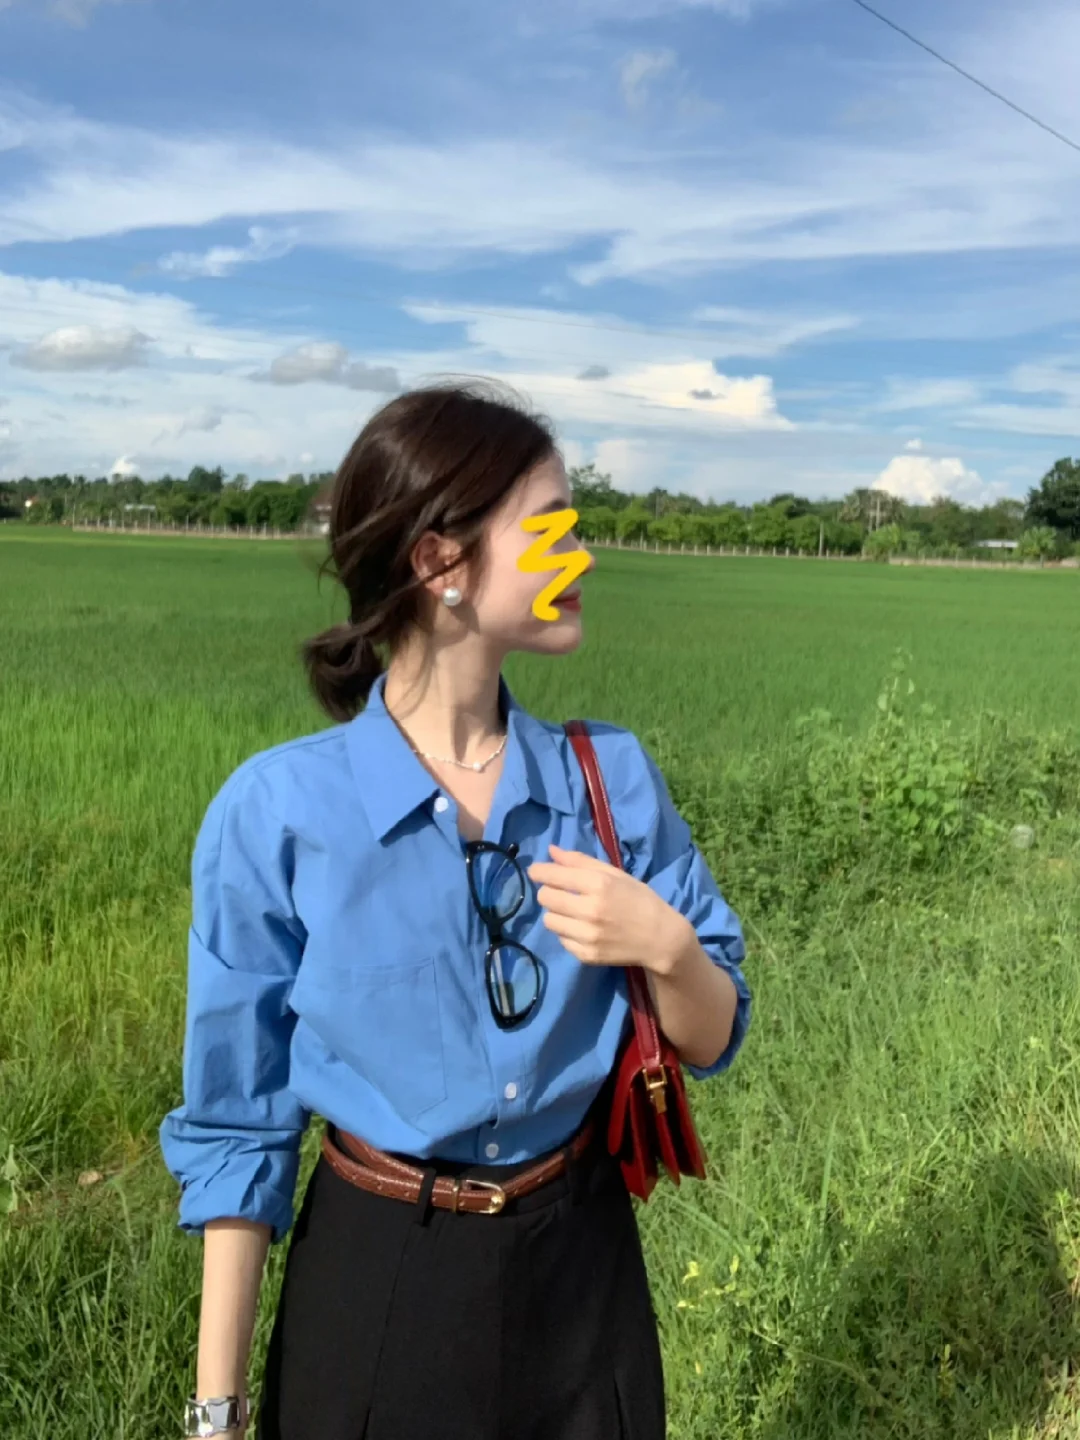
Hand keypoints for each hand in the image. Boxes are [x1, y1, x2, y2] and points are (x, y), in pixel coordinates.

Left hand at [526, 843, 690, 976]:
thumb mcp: (614, 874)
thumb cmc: (639, 899)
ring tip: (573, 912)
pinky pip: (561, 939)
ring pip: (548, 920)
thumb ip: (580, 862)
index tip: (537, 871)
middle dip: (549, 891)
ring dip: (556, 913)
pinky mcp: (586, 955)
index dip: (539, 872)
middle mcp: (590, 910)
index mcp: (598, 884)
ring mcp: (587, 935)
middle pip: (545, 897)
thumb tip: (550, 851)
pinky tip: (584, 928)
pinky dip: (568, 932)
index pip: (551, 876)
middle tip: (562, 892)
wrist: (660, 938)